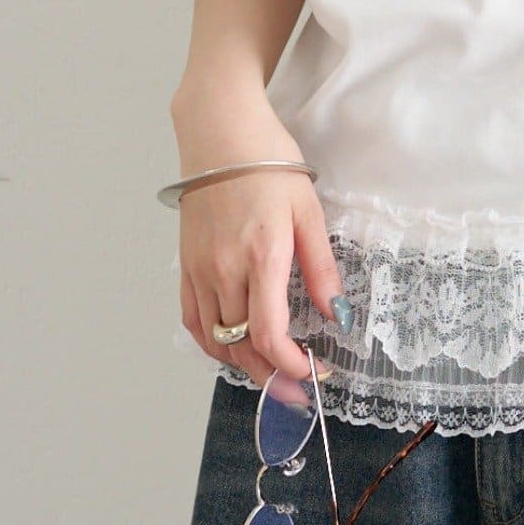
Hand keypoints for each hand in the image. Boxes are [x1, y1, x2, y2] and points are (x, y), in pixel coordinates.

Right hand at [171, 93, 347, 390]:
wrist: (219, 131)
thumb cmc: (267, 162)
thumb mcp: (308, 210)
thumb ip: (320, 267)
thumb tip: (337, 314)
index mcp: (260, 256)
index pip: (268, 334)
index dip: (290, 366)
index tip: (314, 374)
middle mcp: (223, 270)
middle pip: (240, 347)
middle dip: (272, 377)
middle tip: (299, 393)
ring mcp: (199, 270)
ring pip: (215, 341)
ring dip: (243, 366)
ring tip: (271, 375)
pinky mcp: (186, 265)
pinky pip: (193, 320)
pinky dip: (212, 345)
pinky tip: (232, 349)